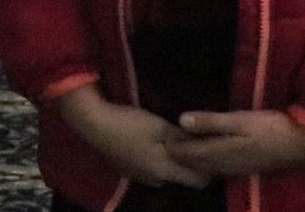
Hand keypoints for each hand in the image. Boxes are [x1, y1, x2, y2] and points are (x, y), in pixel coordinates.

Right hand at [53, 87, 211, 189]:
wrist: (93, 124)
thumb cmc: (130, 123)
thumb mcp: (160, 127)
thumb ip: (183, 139)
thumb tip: (205, 144)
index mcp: (165, 171)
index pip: (199, 181)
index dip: (209, 169)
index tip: (211, 152)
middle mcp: (154, 180)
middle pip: (182, 178)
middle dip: (190, 164)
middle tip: (192, 142)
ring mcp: (140, 177)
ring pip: (166, 173)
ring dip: (172, 161)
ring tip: (170, 140)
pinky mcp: (128, 170)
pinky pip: (151, 169)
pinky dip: (156, 159)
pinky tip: (149, 142)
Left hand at [170, 108, 304, 176]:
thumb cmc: (271, 127)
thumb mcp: (239, 120)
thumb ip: (210, 121)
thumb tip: (181, 120)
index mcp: (222, 153)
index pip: (190, 154)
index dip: (173, 148)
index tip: (156, 141)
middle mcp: (227, 165)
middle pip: (197, 164)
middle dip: (180, 157)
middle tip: (162, 148)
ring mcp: (239, 168)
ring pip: (209, 167)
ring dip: (193, 160)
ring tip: (179, 151)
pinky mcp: (248, 166)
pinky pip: (220, 167)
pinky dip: (208, 161)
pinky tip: (207, 155)